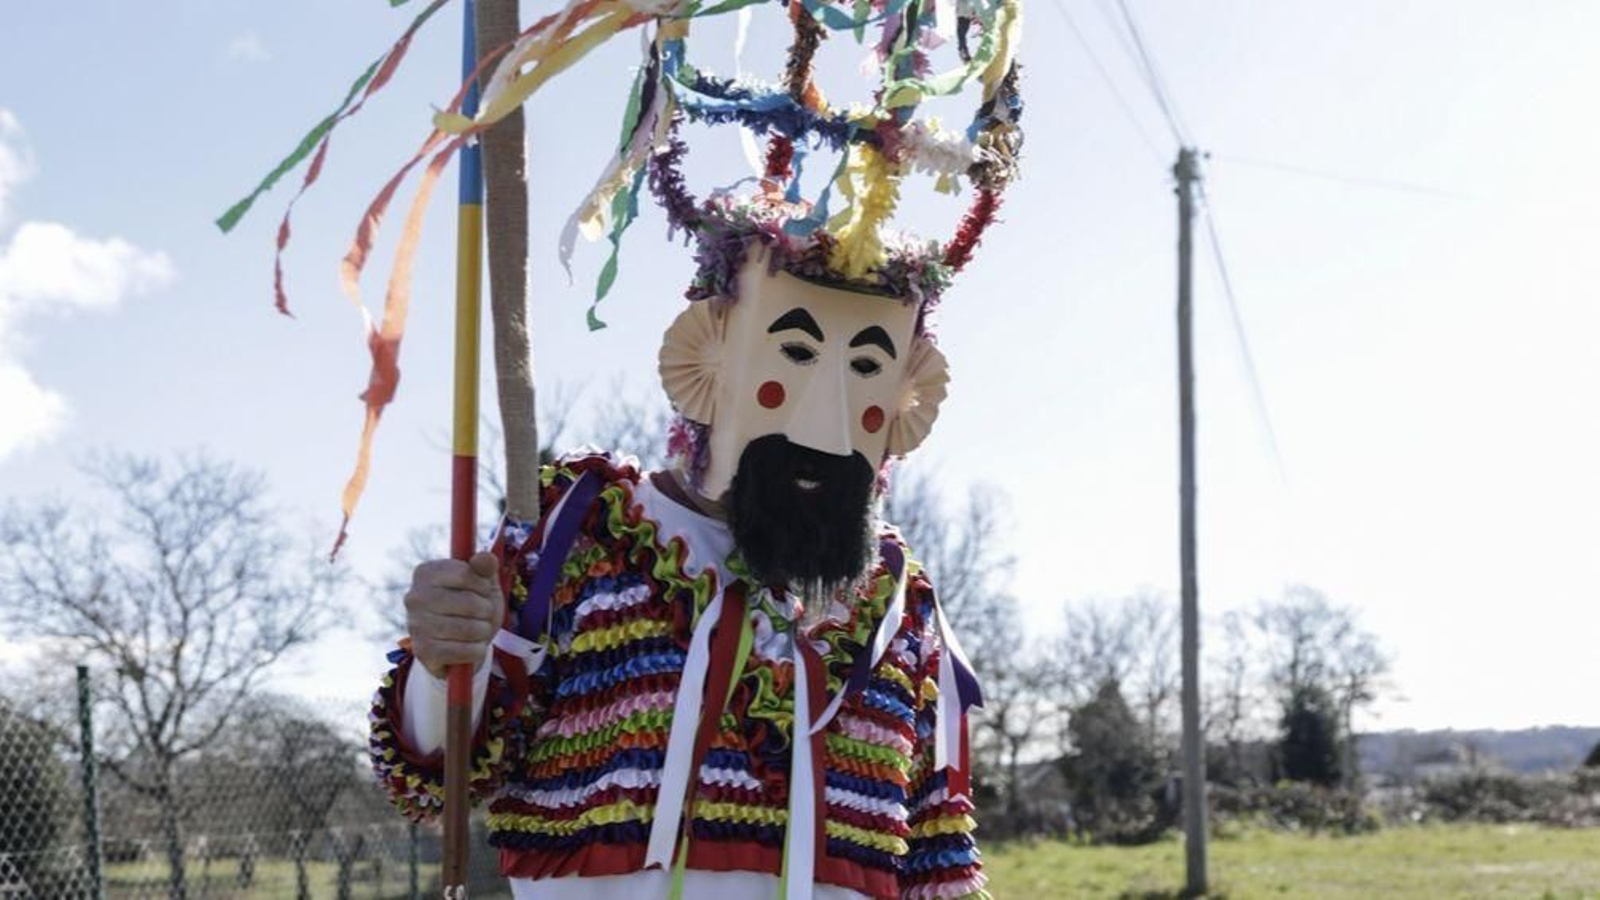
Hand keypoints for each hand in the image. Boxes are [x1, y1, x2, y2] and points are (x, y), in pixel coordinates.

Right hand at [405, 551, 503, 679]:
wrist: (463, 645)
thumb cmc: (474, 607)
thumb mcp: (483, 583)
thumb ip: (485, 567)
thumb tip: (486, 557)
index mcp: (425, 573)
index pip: (465, 574)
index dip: (484, 586)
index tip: (483, 592)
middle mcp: (414, 597)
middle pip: (469, 602)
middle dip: (487, 611)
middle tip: (484, 615)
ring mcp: (415, 625)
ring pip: (468, 628)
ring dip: (483, 631)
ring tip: (479, 630)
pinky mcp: (422, 651)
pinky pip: (462, 651)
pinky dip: (476, 651)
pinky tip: (472, 647)